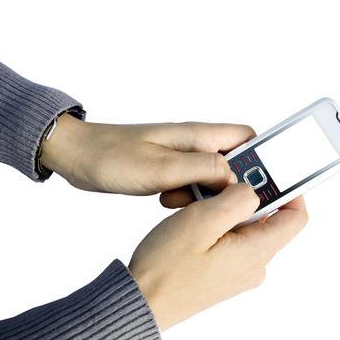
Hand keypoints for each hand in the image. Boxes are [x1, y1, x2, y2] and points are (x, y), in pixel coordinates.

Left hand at [40, 114, 254, 200]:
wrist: (77, 156)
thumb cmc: (112, 156)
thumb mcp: (161, 167)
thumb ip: (202, 170)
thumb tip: (235, 178)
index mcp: (198, 135)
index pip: (246, 138)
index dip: (261, 159)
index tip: (262, 185)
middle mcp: (194, 144)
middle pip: (233, 162)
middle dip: (233, 185)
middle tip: (222, 204)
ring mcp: (181, 158)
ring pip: (212, 177)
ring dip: (206, 194)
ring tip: (184, 201)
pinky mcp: (168, 171)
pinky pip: (191, 186)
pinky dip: (187, 198)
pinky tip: (168, 202)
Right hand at [129, 183, 307, 330]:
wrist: (142, 301)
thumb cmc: (165, 268)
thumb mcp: (202, 221)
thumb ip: (236, 199)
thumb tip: (252, 190)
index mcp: (256, 252)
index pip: (295, 217)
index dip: (290, 190)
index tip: (271, 172)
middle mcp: (253, 265)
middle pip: (267, 218)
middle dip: (244, 196)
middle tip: (217, 186)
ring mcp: (239, 270)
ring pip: (245, 227)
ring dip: (225, 209)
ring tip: (197, 206)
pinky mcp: (224, 272)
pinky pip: (231, 239)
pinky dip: (217, 224)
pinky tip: (194, 222)